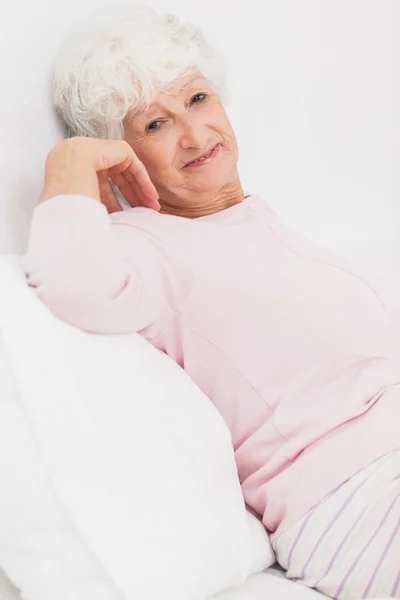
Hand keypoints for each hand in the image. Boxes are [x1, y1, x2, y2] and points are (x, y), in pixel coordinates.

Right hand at [41, 136, 159, 213]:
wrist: (70, 171)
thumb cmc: (70, 190)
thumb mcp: (84, 200)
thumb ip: (96, 205)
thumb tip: (104, 224)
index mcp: (80, 168)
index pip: (104, 186)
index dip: (117, 202)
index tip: (126, 216)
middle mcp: (93, 157)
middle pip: (118, 180)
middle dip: (132, 197)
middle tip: (143, 211)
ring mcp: (106, 151)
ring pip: (129, 174)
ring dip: (141, 191)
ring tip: (151, 207)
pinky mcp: (120, 148)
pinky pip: (136, 167)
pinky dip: (145, 182)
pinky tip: (151, 197)